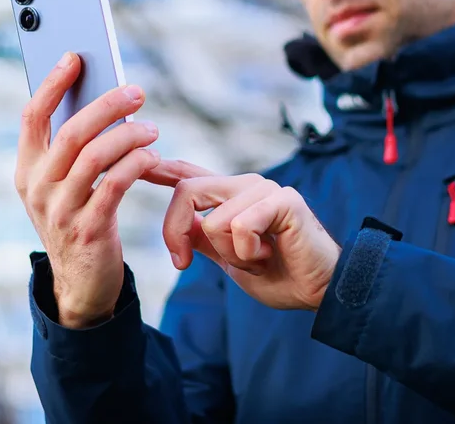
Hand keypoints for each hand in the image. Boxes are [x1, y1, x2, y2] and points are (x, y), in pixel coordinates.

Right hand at [16, 52, 160, 327]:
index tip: (75, 57)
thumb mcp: (62, 185)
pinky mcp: (88, 230)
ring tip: (151, 128)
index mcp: (26, 169)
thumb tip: (102, 97)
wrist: (80, 284)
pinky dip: (135, 164)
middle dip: (106, 105)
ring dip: (128, 135)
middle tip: (136, 92)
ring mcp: (60, 211)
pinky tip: (151, 155)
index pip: (32, 116)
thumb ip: (71, 149)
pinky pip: (114, 186)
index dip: (52, 83)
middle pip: (70, 132)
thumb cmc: (77, 219)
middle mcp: (37, 188)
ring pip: (95, 157)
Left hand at [145, 161, 341, 311]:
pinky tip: (269, 255)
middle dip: (175, 233)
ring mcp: (264, 189)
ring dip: (230, 255)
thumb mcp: (228, 258)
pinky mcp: (283, 200)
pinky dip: (248, 253)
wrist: (319, 290)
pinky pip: (240, 227)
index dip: (159, 168)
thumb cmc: (279, 274)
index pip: (189, 174)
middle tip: (184, 263)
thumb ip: (203, 238)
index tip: (135, 162)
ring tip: (257, 258)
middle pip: (186, 192)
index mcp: (230, 196)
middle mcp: (245, 185)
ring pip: (212, 221)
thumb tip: (179, 224)